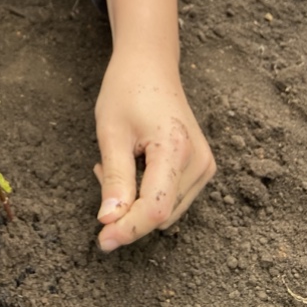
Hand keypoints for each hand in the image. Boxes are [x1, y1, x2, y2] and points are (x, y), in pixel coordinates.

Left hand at [93, 51, 215, 252]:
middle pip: (161, 215)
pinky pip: (172, 198)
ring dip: (137, 202)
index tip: (102, 241)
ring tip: (119, 162)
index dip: (128, 229)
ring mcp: (205, 166)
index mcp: (176, 149)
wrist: (150, 65)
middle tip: (101, 171)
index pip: (155, 209)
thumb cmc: (126, 91)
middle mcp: (199, 162)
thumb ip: (114, 180)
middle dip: (127, 209)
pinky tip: (135, 165)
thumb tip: (109, 222)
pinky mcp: (203, 167)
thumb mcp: (111, 133)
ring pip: (166, 212)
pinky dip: (149, 194)